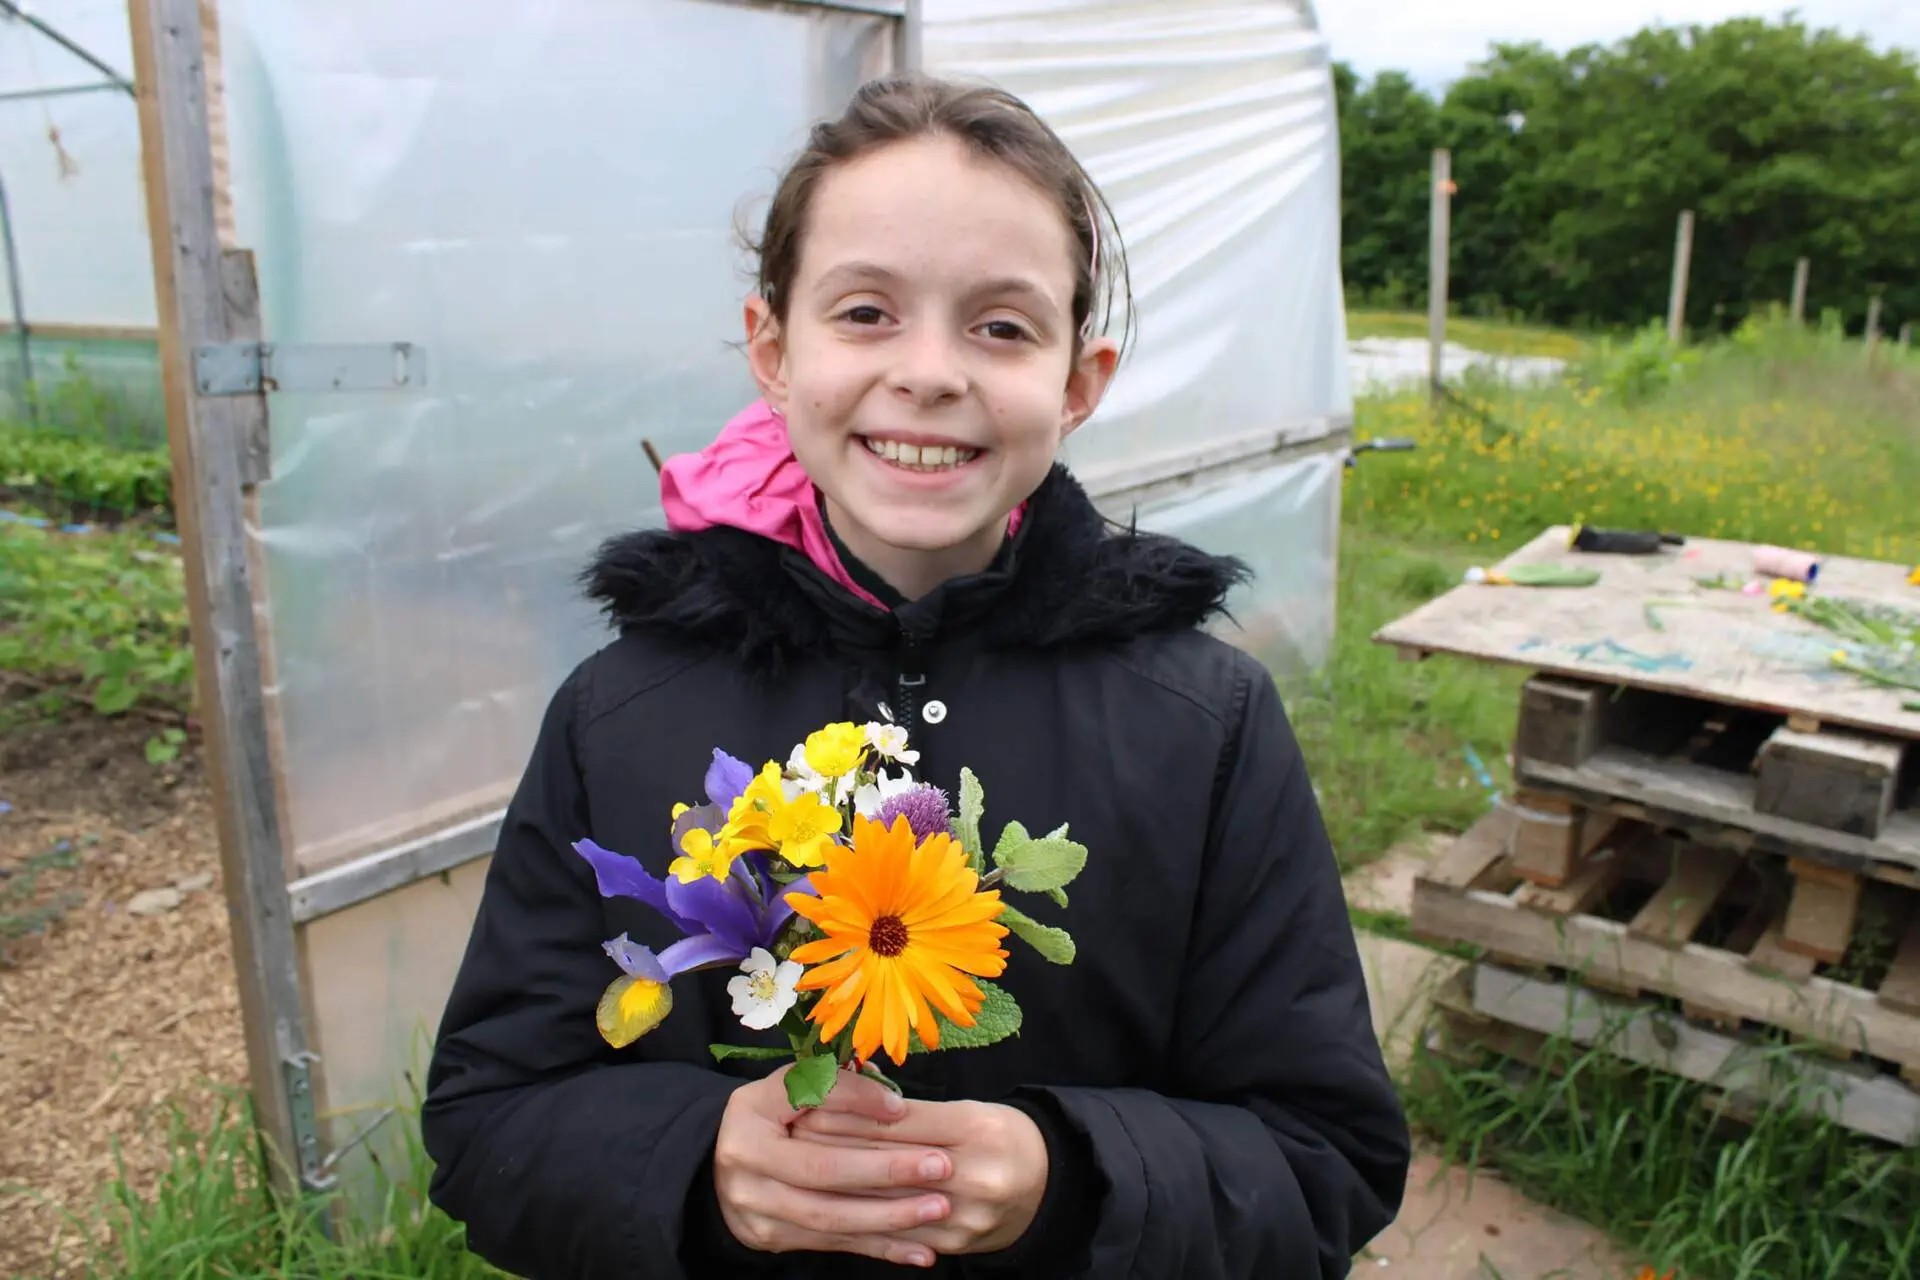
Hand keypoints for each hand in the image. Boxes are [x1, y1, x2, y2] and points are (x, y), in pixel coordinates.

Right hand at [712, 1066, 956, 1267]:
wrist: (724, 1164)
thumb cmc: (775, 1116)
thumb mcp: (794, 1087)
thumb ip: (839, 1086)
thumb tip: (893, 1102)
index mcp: (752, 1111)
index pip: (812, 1101)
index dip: (858, 1102)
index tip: (904, 1109)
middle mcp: (747, 1161)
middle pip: (823, 1169)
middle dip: (886, 1170)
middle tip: (939, 1165)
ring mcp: (756, 1206)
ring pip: (829, 1216)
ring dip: (889, 1217)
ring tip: (937, 1209)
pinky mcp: (771, 1238)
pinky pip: (833, 1244)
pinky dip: (880, 1248)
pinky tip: (920, 1251)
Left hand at [791, 1099, 1049, 1255]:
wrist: (1047, 1185)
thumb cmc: (999, 1135)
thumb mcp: (966, 1109)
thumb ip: (912, 1109)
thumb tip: (850, 1094)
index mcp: (976, 1128)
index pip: (897, 1121)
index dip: (848, 1112)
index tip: (806, 1104)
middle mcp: (975, 1174)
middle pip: (889, 1161)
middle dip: (834, 1146)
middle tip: (791, 1133)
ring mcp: (966, 1215)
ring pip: (888, 1200)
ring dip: (840, 1184)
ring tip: (800, 1167)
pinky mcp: (956, 1244)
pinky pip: (900, 1232)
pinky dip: (864, 1218)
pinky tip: (833, 1205)